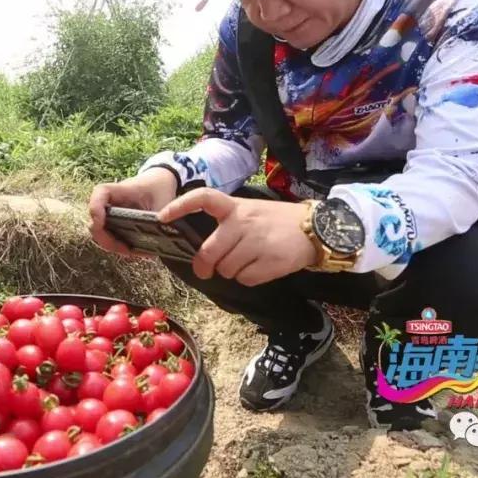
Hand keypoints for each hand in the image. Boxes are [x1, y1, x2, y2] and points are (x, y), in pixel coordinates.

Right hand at [88, 168, 178, 256]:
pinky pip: (107, 233)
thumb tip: (154, 246)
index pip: (101, 193)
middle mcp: (111, 200)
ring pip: (100, 231)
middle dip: (106, 239)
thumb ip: (158, 222)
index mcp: (123, 190)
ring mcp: (110, 211)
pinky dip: (116, 244)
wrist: (160, 181)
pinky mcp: (113, 220)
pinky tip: (132, 250)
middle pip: (95, 219)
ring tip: (132, 252)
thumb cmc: (160, 189)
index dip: (95, 208)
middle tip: (126, 250)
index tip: (99, 224)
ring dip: (111, 244)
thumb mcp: (163, 204)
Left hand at [157, 189, 315, 285]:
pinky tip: (260, 267)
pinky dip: (248, 278)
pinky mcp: (269, 261)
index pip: (202, 198)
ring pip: (226, 269)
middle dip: (204, 266)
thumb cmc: (275, 221)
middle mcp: (242, 222)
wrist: (314, 229)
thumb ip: (227, 224)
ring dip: (231, 271)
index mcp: (235, 207)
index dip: (180, 206)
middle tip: (205, 270)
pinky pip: (245, 279)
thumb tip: (203, 250)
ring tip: (247, 261)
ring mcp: (256, 242)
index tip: (162, 217)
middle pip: (208, 252)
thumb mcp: (250, 212)